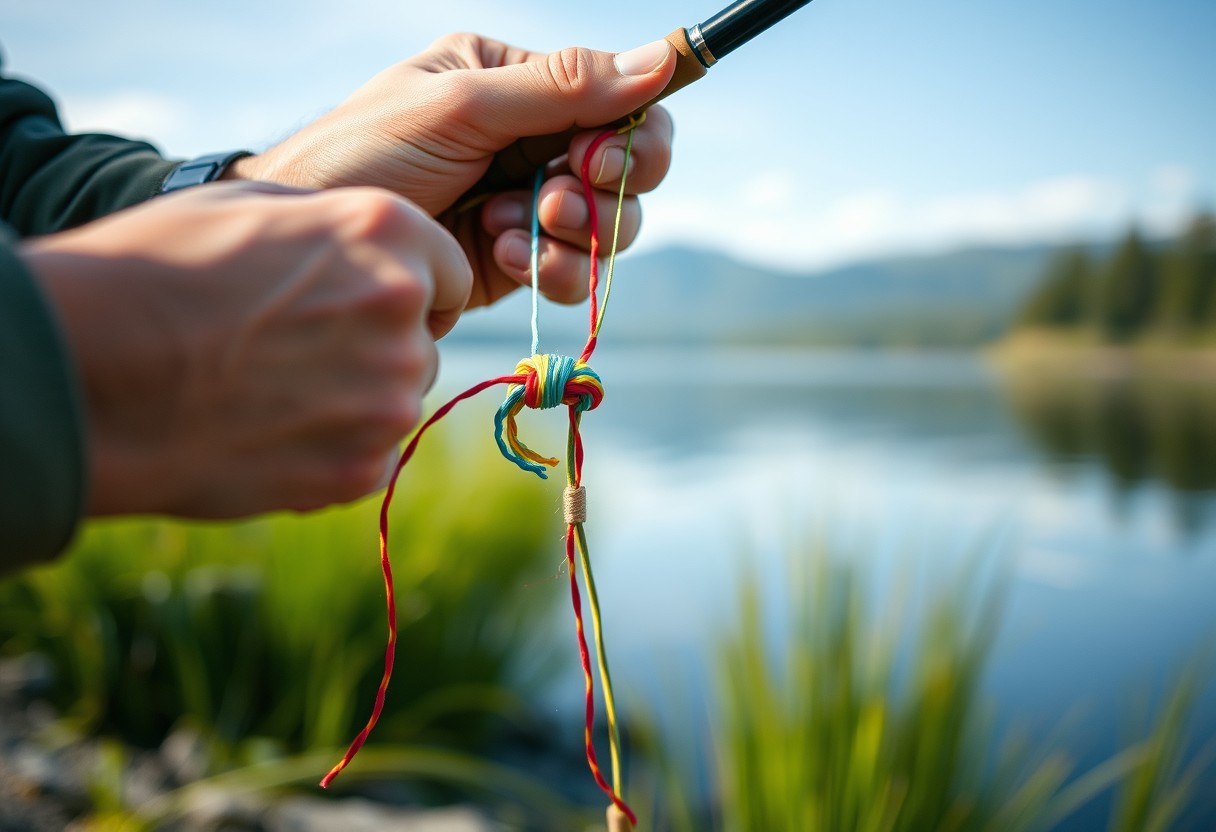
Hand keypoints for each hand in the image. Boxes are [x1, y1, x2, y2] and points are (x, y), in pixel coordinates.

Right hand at [23, 182, 470, 517]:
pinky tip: (266, 432)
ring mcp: (386, 398)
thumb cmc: (153, 273)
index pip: (448, 269)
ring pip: (395, 401)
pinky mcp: (360, 468)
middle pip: (420, 340)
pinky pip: (368, 456)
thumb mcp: (249, 206)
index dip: (415, 286)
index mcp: (385, 234)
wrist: (85, 374)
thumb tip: (368, 250)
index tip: (374, 302)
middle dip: (375, 346)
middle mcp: (402, 312)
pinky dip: (330, 451)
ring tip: (268, 391)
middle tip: (295, 351)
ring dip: (351, 400)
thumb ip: (334, 226)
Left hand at [227, 34, 676, 309]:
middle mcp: (531, 141)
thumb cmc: (365, 153)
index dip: (631, 137)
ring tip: (507, 231)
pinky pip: (573, 272)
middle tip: (554, 202)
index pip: (618, 102)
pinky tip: (498, 257)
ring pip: (609, 228)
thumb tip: (664, 57)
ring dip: (574, 235)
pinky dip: (552, 271)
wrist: (313, 245)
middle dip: (602, 194)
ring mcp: (525, 205)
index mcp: (518, 83)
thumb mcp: (462, 105)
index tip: (595, 159)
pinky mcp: (513, 261)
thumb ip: (563, 87)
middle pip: (629, 171)